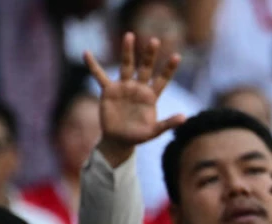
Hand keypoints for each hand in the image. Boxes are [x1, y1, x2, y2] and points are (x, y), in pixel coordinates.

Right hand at [85, 33, 185, 165]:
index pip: (162, 79)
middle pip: (145, 67)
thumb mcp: (154, 132)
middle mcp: (138, 87)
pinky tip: (87, 53)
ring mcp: (123, 87)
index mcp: (151, 96)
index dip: (169, 69)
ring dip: (127, 52)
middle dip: (149, 55)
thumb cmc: (138, 136)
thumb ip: (168, 124)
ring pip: (126, 66)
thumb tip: (184, 118)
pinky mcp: (109, 90)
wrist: (119, 140)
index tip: (177, 56)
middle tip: (155, 41)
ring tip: (129, 36)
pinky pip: (99, 75)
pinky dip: (93, 65)